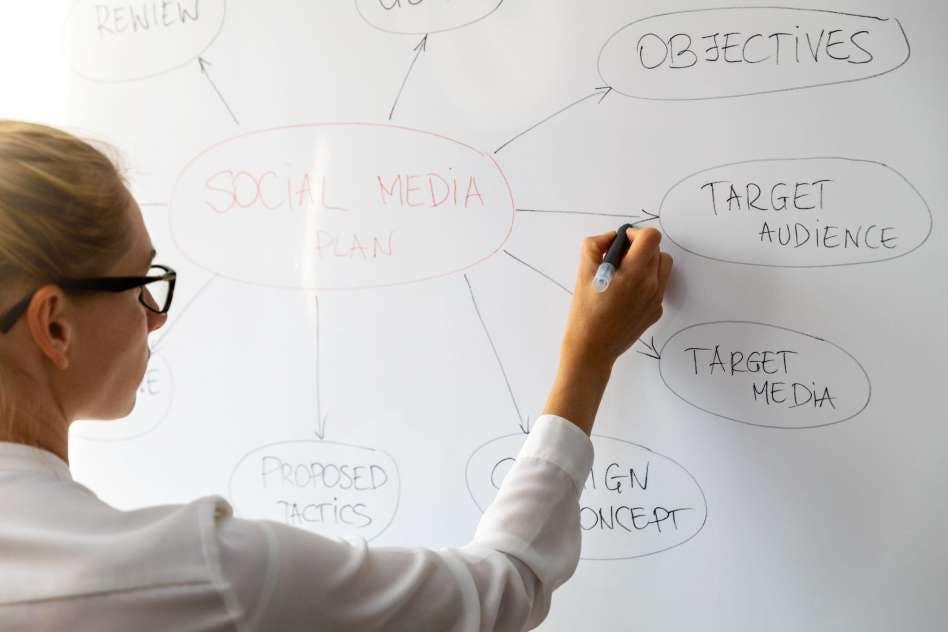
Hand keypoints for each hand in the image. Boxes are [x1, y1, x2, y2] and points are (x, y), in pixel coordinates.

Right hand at [542, 227, 671, 433]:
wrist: (592, 349)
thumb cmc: (585, 312)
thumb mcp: (583, 273)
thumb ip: (594, 246)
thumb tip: (610, 238)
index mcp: (635, 272)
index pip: (651, 237)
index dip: (635, 233)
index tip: (621, 243)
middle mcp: (651, 285)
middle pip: (658, 250)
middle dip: (639, 249)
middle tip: (618, 260)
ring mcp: (656, 300)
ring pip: (662, 268)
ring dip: (646, 264)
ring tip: (624, 275)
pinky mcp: (655, 312)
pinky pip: (657, 287)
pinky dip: (645, 283)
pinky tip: (625, 295)